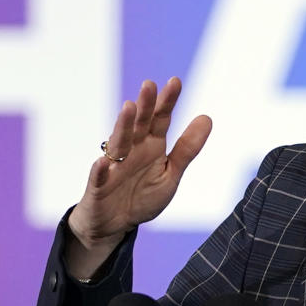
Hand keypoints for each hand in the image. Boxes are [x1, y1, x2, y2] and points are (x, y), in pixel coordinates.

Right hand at [65, 77, 211, 277]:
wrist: (116, 224)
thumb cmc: (142, 196)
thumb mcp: (171, 174)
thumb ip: (187, 149)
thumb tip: (207, 118)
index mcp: (151, 146)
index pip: (160, 119)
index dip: (167, 102)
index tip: (175, 81)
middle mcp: (132, 150)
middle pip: (139, 125)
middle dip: (145, 106)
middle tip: (150, 85)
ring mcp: (113, 167)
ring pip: (118, 143)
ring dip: (122, 126)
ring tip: (129, 108)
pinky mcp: (98, 187)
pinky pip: (98, 178)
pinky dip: (100, 171)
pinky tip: (103, 162)